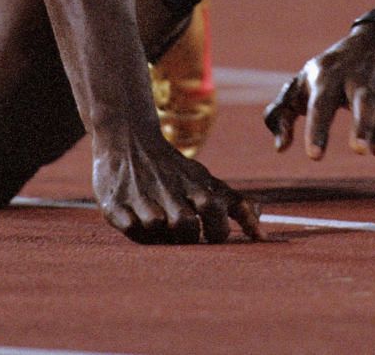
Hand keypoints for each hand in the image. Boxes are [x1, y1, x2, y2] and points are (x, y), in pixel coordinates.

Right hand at [91, 131, 262, 244]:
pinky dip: (133, 228)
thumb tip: (260, 236)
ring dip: (160, 234)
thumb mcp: (206, 180)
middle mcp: (168, 189)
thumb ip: (235, 205)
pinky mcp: (114, 203)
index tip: (210, 234)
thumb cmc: (175, 170)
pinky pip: (128, 226)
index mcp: (193, 185)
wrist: (128, 137)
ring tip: (159, 227)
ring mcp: (140, 195)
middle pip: (185, 224)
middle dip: (188, 237)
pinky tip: (134, 220)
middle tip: (183, 235)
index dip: (215, 230)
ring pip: (156, 226)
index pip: (213, 211)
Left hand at [262, 27, 374, 163]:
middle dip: (362, 124)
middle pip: (363, 100)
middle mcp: (357, 79)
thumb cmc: (330, 71)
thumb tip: (280, 148)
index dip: (317, 129)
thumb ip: (284, 114)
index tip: (314, 156)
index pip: (322, 103)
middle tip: (358, 149)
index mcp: (328, 76)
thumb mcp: (303, 82)